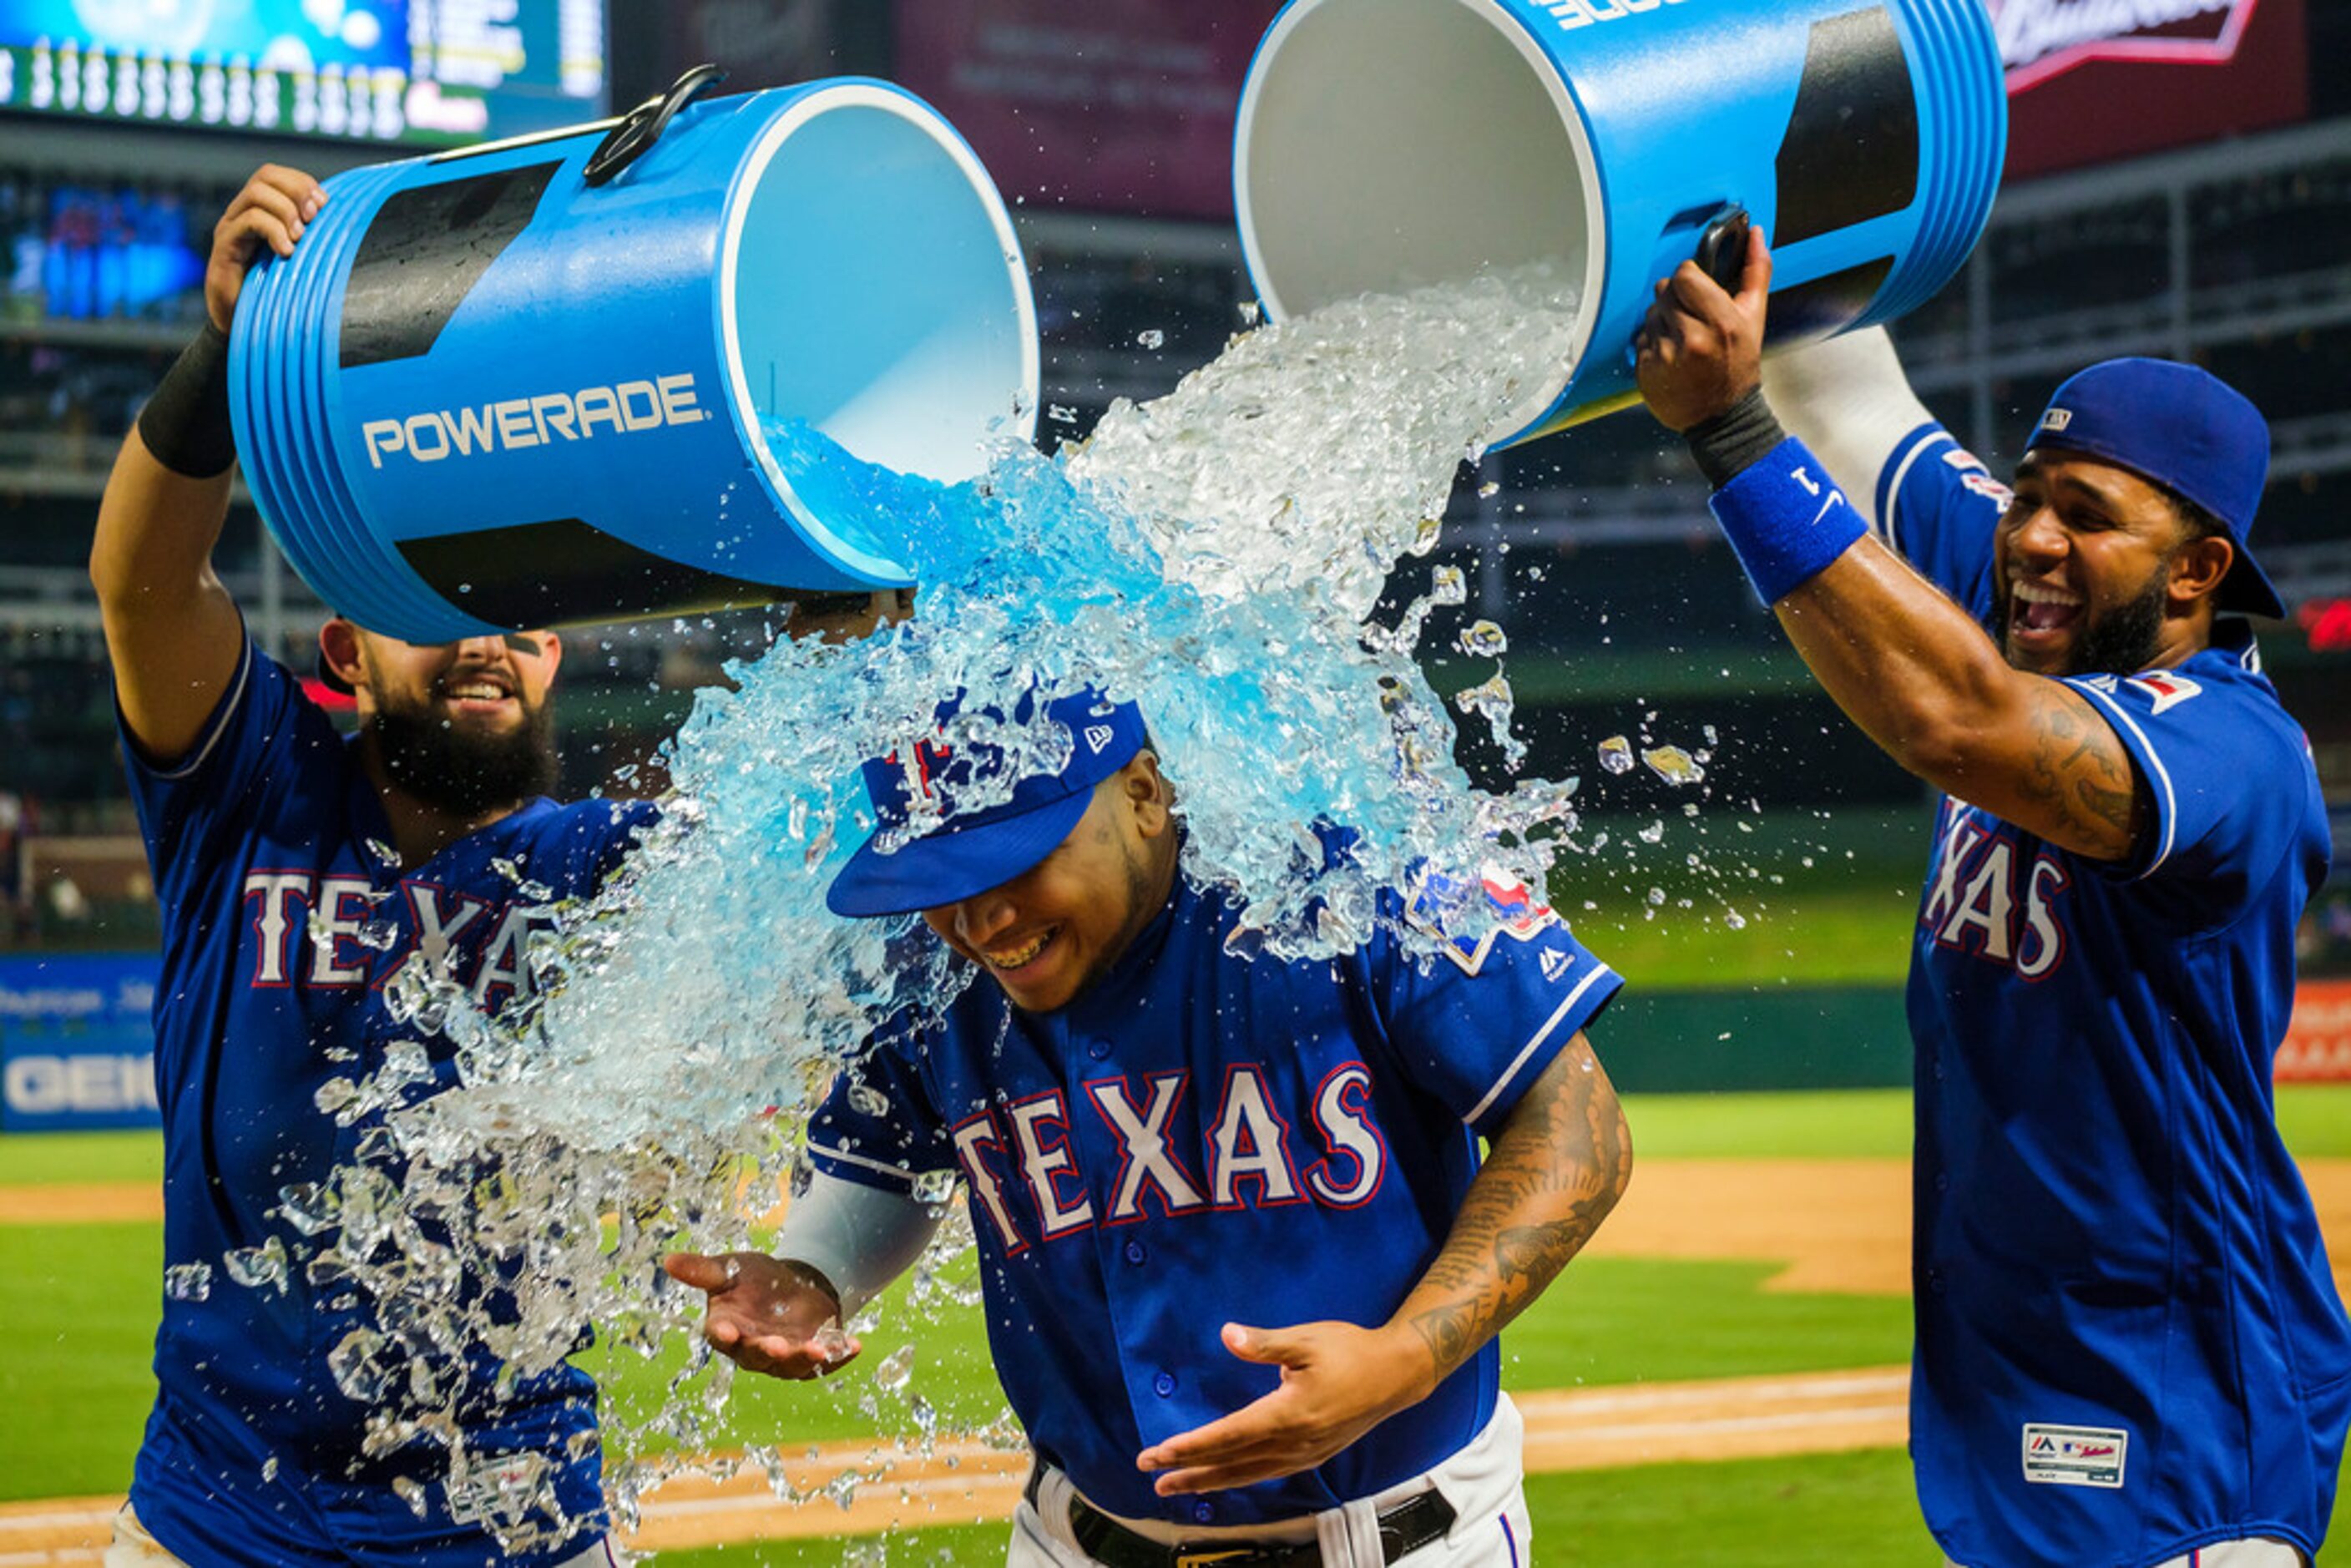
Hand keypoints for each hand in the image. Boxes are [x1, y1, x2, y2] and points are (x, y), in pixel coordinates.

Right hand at [207, 165, 325, 334]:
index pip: (276, 175)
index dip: (302, 182)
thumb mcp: (299, 259)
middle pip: (265, 175)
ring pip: (256, 194)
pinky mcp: (224, 245)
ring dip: (286, 211)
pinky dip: (273, 231)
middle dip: (296, 190)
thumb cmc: (275, 290)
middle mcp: (242, 212)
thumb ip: (312, 239)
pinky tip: (287, 252)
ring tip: (300, 238)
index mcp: (260, 210)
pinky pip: (248, 222)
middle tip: (314, 217)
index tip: (325, 205)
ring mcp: (230, 227)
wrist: (241, 323)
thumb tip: (348, 225)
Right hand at [661, 1250, 859, 1379]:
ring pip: (791, 1366)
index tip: (728, 1331)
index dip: (724, 1334)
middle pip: (757, 1356)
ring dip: (806, 1359)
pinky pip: (825, 1362)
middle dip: (768, 1352)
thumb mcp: (729, 1268)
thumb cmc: (752, 1279)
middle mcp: (752, 1349)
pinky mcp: (810, 1356)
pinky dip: (840, 1356)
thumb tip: (668, 1260)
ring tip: (822, 1349)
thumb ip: (703, 1270)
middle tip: (777, 1345)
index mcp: (727, 1328)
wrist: (790, 1284)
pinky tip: (855, 1346)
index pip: (721, 1335)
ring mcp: (783, 1357)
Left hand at [1134, 1320, 1433, 1494]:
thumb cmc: (1351, 1350)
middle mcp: (1295, 1443)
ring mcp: (1306, 1454)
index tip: (1159, 1453)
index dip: (1191, 1446)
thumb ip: (1264, 1343)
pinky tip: (1224, 1478)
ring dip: (1209, 1481)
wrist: (1397, 1374)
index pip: (1228, 1435)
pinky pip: (1267, 1473)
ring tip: (1176, 1487)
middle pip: (1231, 1462)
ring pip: (1248, 1474)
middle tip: (1151, 1475)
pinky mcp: (1314, 1455)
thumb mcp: (1307, 1340)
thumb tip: (1227, 1334)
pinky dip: (1239, 1478)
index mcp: (1289, 1414)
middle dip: (1188, 1470)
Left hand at [1633, 223, 1772, 432]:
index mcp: (1720, 321)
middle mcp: (1691, 338)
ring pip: (1650, 313)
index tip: (1697, 289)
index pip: (1684, 275)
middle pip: (1664, 290)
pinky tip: (1671, 356)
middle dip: (1676, 299)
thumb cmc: (1739, 366)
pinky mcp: (1646, 369)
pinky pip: (1640, 339)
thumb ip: (1755, 272)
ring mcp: (1665, 355)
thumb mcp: (1754, 318)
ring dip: (1663, 321)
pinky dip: (1652, 343)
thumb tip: (1756, 234)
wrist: (1721, 416)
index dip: (1689, 278)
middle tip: (1691, 318)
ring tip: (1682, 339)